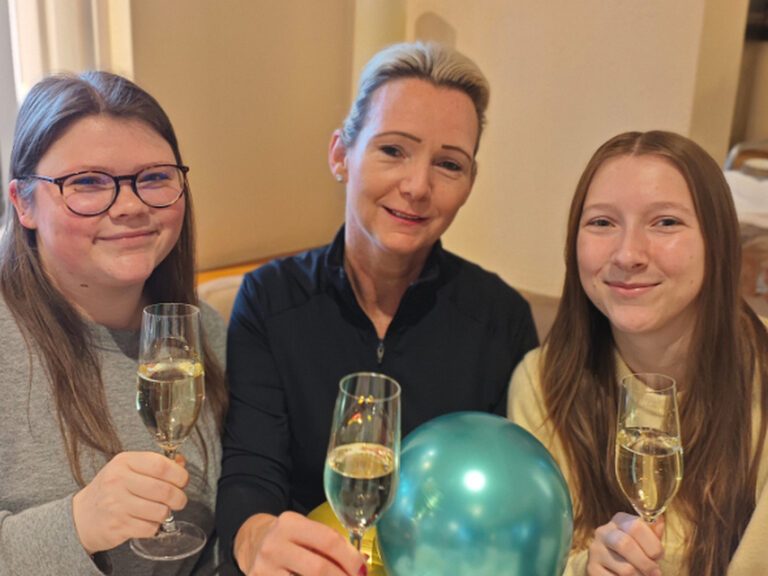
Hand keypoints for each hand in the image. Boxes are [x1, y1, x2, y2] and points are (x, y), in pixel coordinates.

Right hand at [72, 451, 189, 553]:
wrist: (80, 517)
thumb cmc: (110, 490)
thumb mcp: (127, 469)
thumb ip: (155, 464)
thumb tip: (181, 463)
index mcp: (124, 462)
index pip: (161, 465)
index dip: (180, 474)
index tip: (183, 480)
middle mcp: (118, 481)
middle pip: (165, 490)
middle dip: (180, 497)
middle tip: (179, 500)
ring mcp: (116, 505)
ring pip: (161, 511)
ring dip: (166, 513)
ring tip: (160, 510)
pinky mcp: (117, 526)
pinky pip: (150, 528)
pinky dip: (154, 526)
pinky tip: (147, 521)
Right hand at [235, 511, 366, 575]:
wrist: (252, 544)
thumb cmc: (289, 540)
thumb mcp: (304, 531)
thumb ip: (330, 544)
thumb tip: (361, 563)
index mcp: (290, 523)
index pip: (328, 540)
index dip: (350, 558)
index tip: (362, 570)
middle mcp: (274, 545)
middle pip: (319, 568)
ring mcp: (264, 569)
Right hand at [587, 512, 664, 575]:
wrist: (608, 565)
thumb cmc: (633, 551)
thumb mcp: (644, 539)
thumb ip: (653, 531)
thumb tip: (659, 520)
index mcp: (618, 520)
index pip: (636, 526)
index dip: (653, 544)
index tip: (658, 556)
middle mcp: (603, 532)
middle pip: (625, 544)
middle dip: (646, 563)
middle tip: (655, 573)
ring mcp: (595, 550)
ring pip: (624, 568)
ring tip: (641, 575)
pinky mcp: (592, 568)